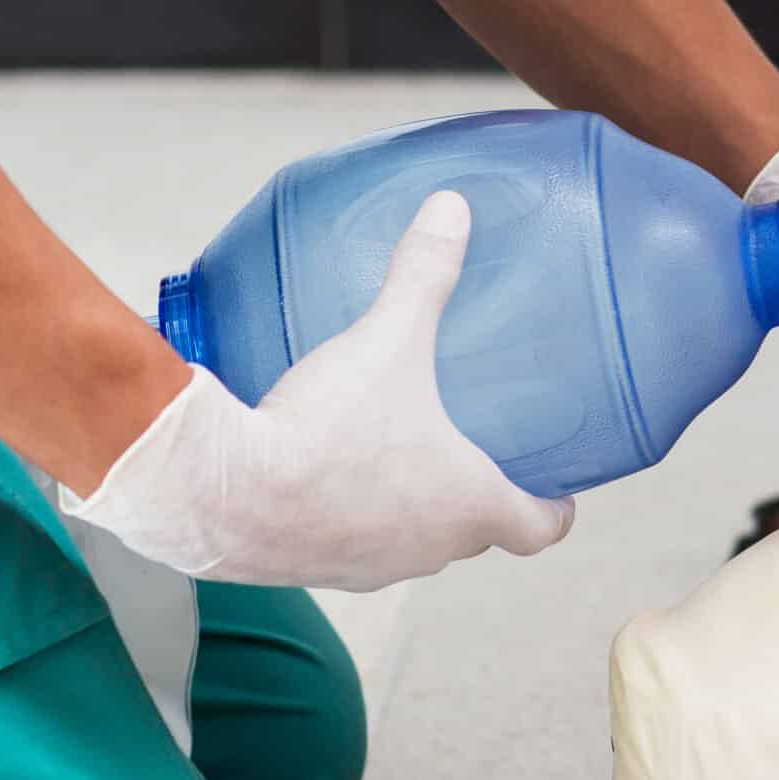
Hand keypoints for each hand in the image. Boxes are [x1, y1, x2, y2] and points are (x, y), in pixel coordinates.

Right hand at [61, 193, 575, 589]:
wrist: (223, 493)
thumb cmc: (326, 428)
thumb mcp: (388, 340)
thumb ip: (424, 274)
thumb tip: (453, 210)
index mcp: (469, 509)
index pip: (538, 529)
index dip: (552, 508)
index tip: (556, 490)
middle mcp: (428, 551)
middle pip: (475, 534)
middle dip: (479, 497)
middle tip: (475, 450)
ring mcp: (370, 568)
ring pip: (411, 543)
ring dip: (414, 512)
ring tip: (401, 458)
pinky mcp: (314, 569)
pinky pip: (349, 546)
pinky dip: (350, 518)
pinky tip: (327, 473)